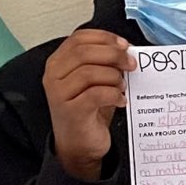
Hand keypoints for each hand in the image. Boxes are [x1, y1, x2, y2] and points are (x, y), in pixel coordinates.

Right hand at [45, 27, 135, 179]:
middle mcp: (54, 75)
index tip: (124, 45)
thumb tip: (125, 50)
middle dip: (113, 55)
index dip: (104, 38)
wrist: (79, 146)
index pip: (79, 38)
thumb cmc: (87, 111)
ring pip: (89, 72)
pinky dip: (113, 95)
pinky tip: (120, 101)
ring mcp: (60, 94)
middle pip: (84, 52)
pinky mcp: (71, 111)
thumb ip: (102, 63)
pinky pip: (96, 94)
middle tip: (131, 64)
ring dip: (113, 77)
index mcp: (58, 63)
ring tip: (122, 86)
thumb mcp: (93, 82)